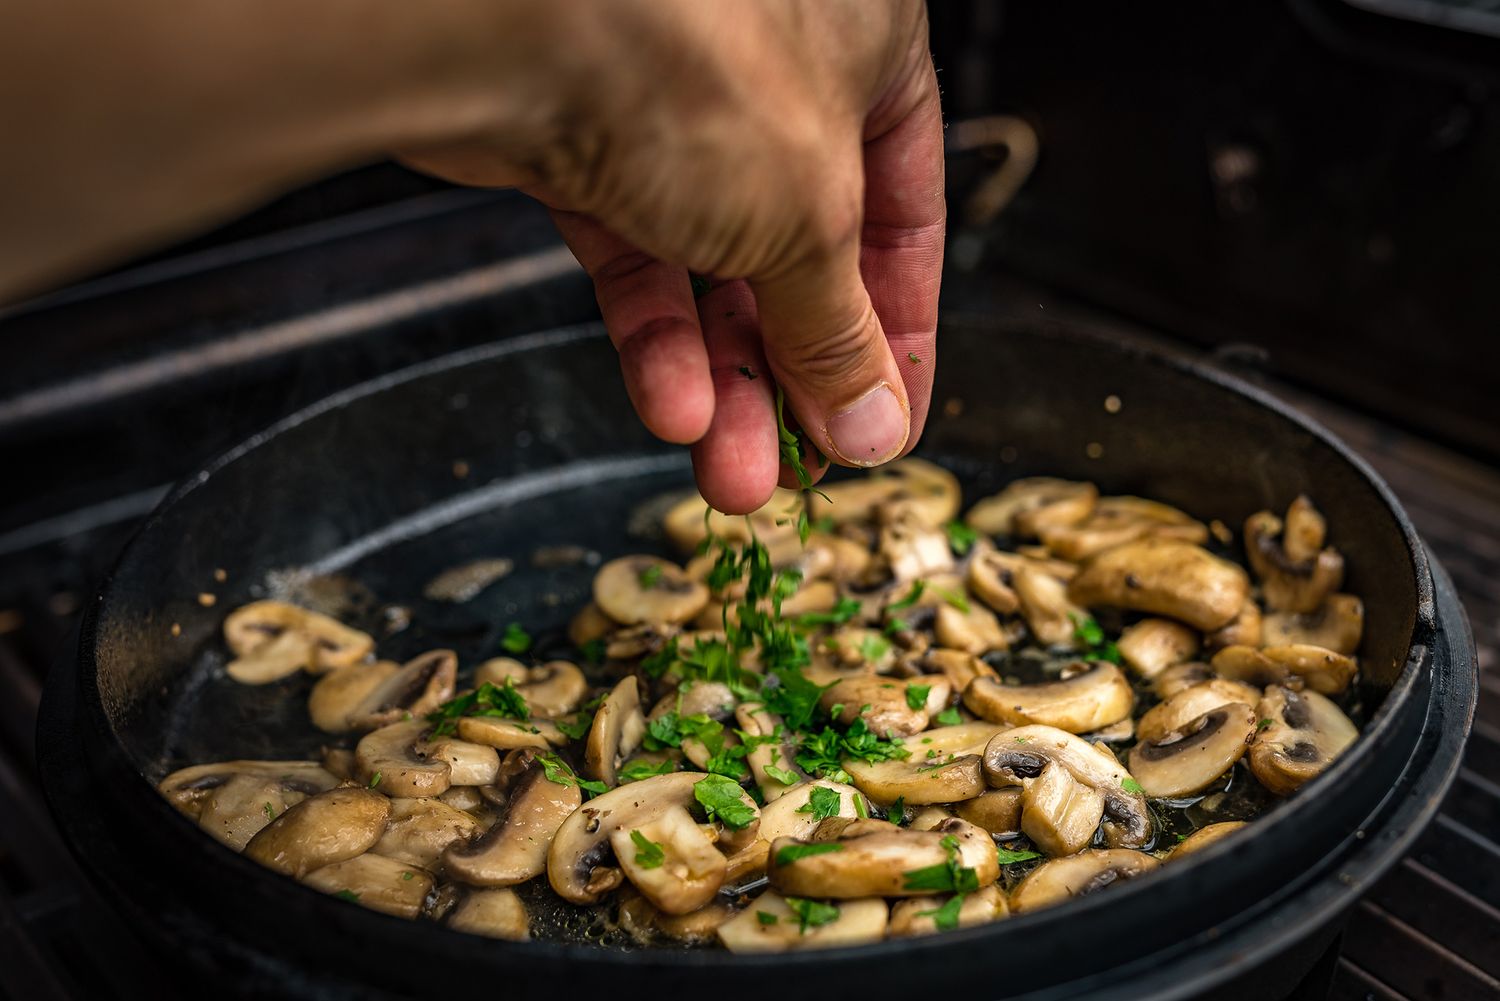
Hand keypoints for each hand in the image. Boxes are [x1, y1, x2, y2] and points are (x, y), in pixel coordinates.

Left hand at [400, 0, 943, 512]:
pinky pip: (637, 254)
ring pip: (714, 264)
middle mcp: (774, 65)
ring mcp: (673, 102)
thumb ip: (839, 331)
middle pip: (803, 252)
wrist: (496, 19)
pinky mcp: (583, 139)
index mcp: (868, 42)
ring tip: (732, 471)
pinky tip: (673, 406)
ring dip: (725, 380)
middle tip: (796, 466)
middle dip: (795, 377)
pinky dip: (655, 336)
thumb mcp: (809, 220)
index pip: (905, 211)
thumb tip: (869, 419)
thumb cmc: (686, 60)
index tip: (880, 421)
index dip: (899, 331)